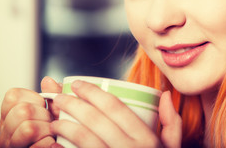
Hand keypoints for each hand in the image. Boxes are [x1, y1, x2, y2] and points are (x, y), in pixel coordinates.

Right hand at [0, 77, 61, 147]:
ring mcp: (11, 146)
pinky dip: (50, 143)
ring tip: (51, 134)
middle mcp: (5, 132)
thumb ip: (53, 95)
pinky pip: (38, 146)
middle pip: (22, 110)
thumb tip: (48, 80)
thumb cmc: (56, 132)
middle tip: (49, 123)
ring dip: (47, 130)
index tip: (42, 107)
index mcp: (10, 116)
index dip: (34, 99)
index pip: (13, 96)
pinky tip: (51, 143)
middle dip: (43, 114)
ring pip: (28, 128)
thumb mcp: (55, 110)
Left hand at [51, 81, 181, 147]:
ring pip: (83, 137)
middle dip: (72, 103)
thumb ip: (171, 123)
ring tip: (54, 118)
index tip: (76, 84)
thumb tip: (165, 95)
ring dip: (63, 124)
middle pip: (95, 118)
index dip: (92, 91)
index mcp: (146, 139)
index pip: (114, 106)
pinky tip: (55, 143)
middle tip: (58, 96)